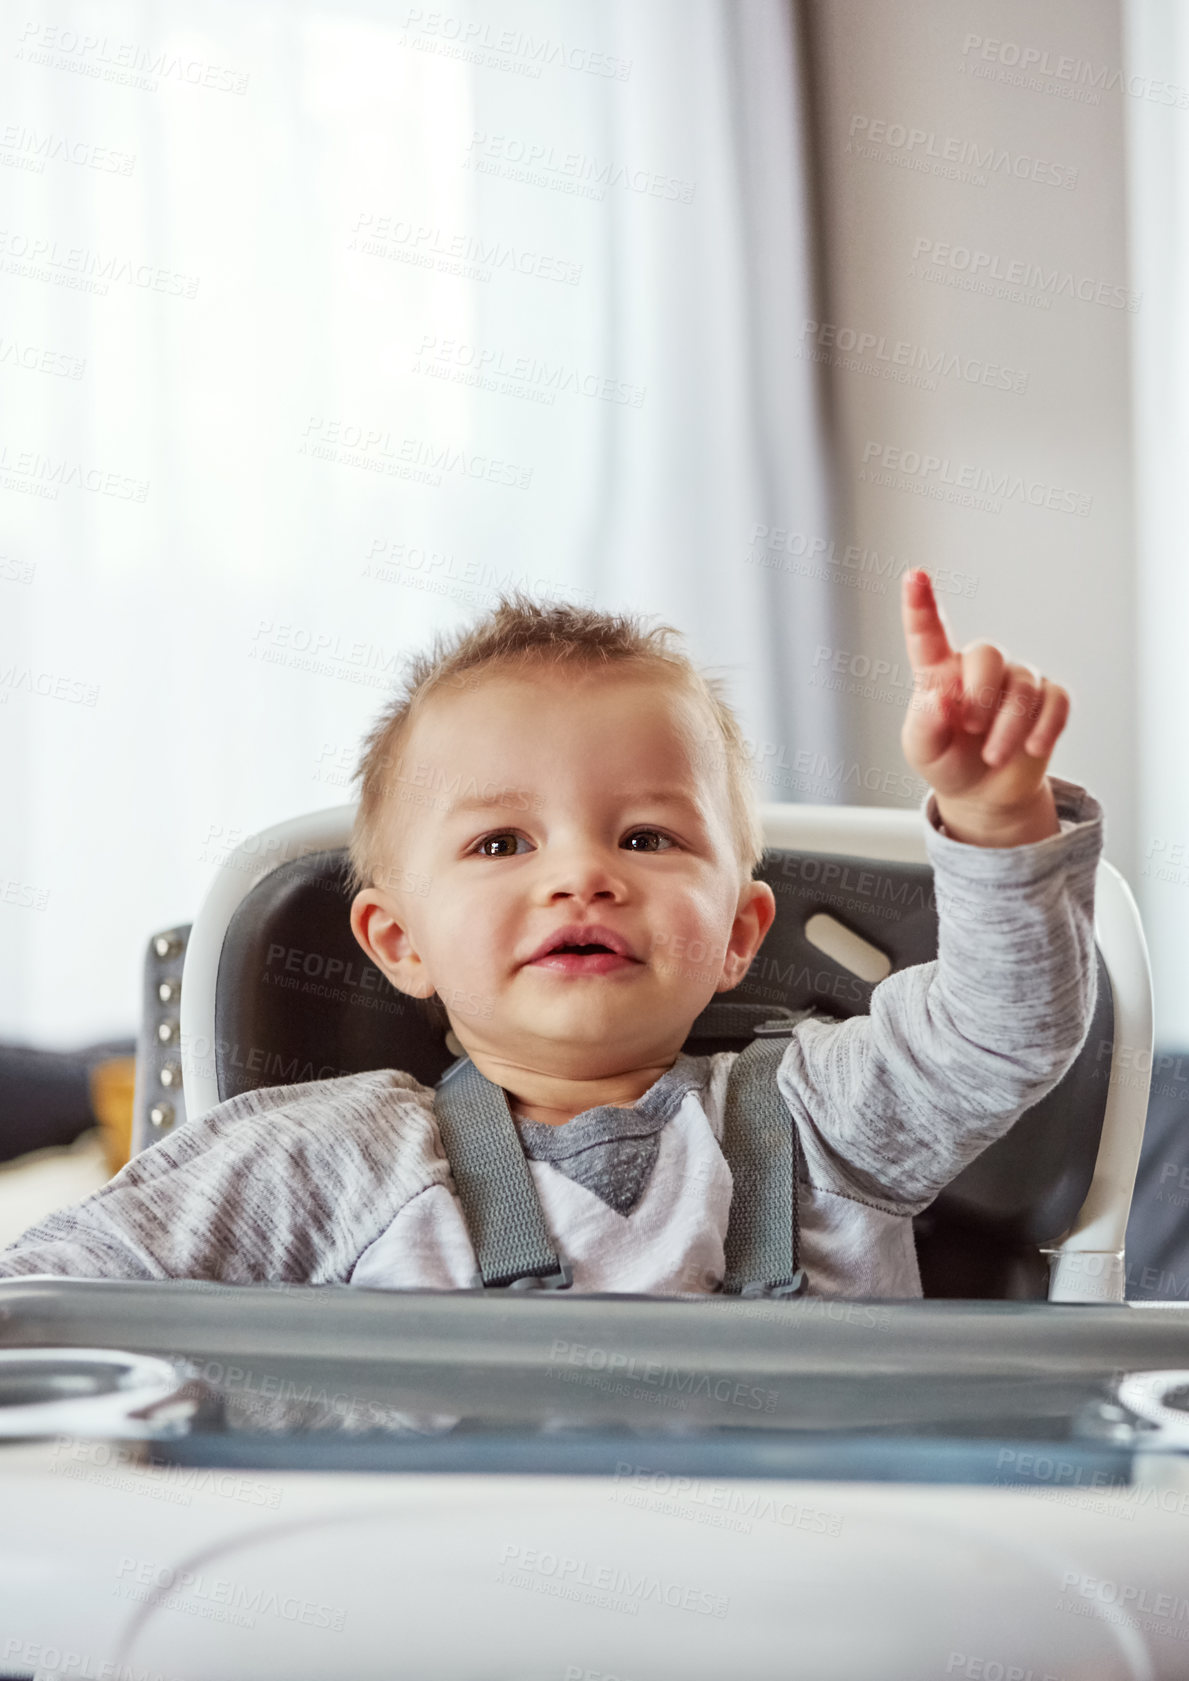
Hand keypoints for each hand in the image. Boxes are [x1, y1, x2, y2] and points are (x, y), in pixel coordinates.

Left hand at [899, 570, 1067, 845]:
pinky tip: (1032, 748)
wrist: (985, 791)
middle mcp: (978, 668)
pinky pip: (1056, 700)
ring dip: (1010, 727)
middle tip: (972, 728)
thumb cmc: (946, 762)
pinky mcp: (1047, 698)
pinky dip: (1045, 728)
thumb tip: (939, 699)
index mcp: (939, 673)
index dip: (920, 604)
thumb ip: (924, 727)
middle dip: (982, 694)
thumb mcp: (923, 752)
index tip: (914, 575)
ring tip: (994, 756)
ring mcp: (1015, 679)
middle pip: (988, 653)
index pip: (928, 634)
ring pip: (1024, 685)